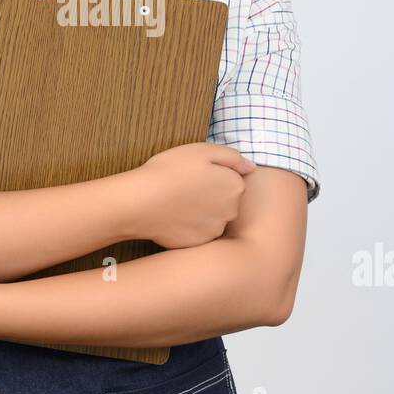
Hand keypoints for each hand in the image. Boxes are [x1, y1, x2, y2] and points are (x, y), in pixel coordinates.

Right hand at [129, 142, 255, 248]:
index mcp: (235, 186)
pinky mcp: (199, 243)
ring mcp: (215, 229)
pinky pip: (198, 232)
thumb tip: (251, 167)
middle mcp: (231, 211)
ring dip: (201, 211)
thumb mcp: (202, 150)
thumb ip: (232, 157)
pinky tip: (174, 216)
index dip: (214, 175)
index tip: (196, 173)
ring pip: (213, 218)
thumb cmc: (170, 170)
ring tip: (178, 202)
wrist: (142, 201)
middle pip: (226, 201)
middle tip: (185, 187)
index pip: (233, 180)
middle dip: (211, 195)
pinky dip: (189, 226)